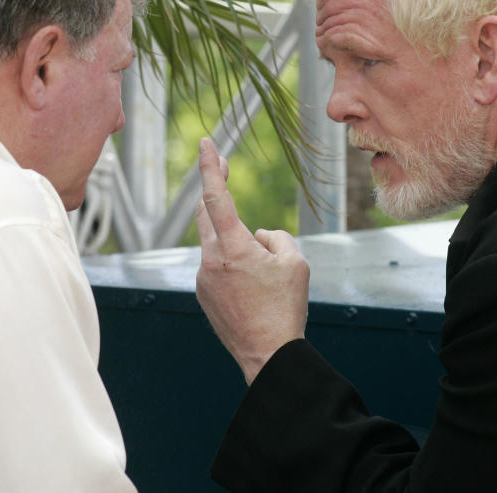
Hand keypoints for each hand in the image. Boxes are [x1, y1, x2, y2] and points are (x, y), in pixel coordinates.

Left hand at [194, 137, 309, 384]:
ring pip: (213, 240)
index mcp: (232, 247)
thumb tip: (255, 236)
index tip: (205, 143)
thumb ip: (273, 237)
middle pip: (206, 211)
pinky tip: (251, 283)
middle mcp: (210, 259)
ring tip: (262, 264)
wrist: (267, 354)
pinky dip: (229, 259)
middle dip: (213, 187)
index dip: (210, 166)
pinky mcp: (202, 292)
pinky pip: (214, 263)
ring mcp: (203, 277)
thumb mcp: (295, 262)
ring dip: (230, 233)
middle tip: (222, 163)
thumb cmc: (285, 307)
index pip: (216, 196)